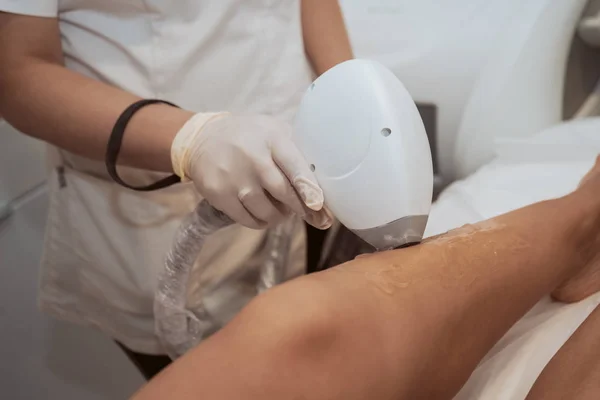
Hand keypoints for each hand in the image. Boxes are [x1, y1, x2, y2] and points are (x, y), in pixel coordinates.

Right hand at [176, 113, 331, 228]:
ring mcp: (234, 178)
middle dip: (300, 208)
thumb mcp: (274, 131)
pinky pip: (248, 220)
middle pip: (283, 194)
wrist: (203, 139)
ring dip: (280, 216)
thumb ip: (299, 153)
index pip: (294, 165)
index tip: (318, 204)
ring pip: (267, 212)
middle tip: (309, 212)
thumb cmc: (250, 137)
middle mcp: (253, 158)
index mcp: (272, 138)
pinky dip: (261, 221)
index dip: (307, 187)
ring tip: (281, 209)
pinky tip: (262, 212)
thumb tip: (325, 188)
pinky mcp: (219, 194)